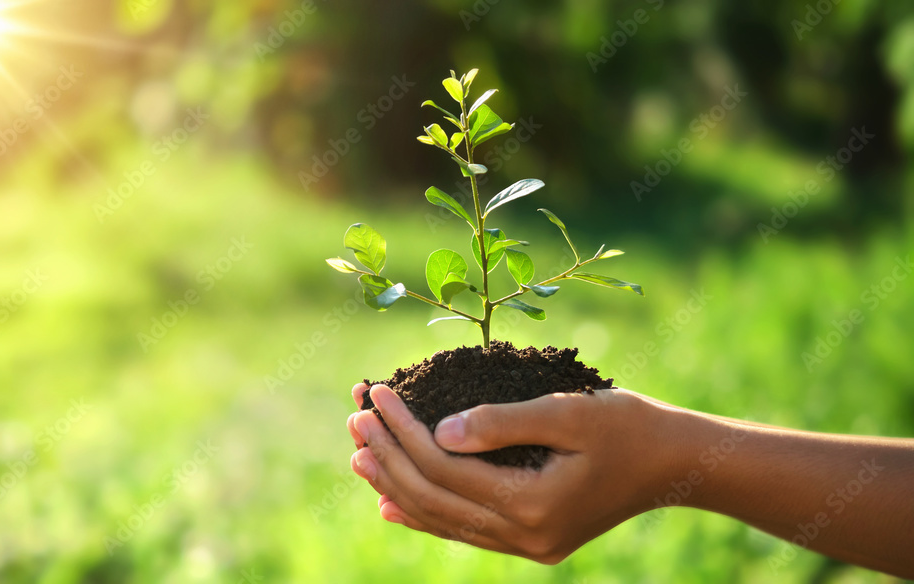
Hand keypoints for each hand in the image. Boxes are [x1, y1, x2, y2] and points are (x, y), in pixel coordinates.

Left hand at [345, 382, 675, 562]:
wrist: (673, 463)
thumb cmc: (627, 425)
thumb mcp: (569, 413)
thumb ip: (502, 422)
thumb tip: (439, 431)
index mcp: (532, 505)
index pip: (445, 468)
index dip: (403, 431)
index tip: (376, 394)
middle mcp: (524, 537)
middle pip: (435, 498)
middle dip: (389, 457)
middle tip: (354, 419)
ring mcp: (527, 546)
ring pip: (444, 520)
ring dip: (397, 486)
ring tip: (358, 457)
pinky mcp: (531, 540)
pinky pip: (465, 531)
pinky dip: (426, 514)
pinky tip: (393, 502)